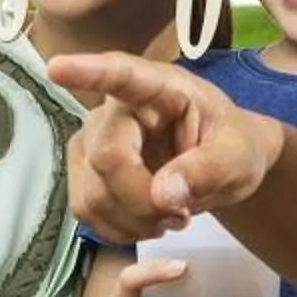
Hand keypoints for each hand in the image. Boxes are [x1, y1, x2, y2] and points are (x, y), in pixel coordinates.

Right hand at [54, 51, 284, 242]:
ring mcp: (92, 141)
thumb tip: (162, 195)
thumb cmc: (234, 146)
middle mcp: (114, 110)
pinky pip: (86, 212)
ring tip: (171, 216)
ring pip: (92, 194)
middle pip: (106, 159)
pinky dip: (121, 229)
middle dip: (144, 201)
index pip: (120, 75)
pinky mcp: (84, 173)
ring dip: (135, 221)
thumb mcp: (239, 156)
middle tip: (183, 213)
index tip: (56, 67)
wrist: (225, 164)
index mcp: (158, 88)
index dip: (87, 73)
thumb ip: (208, 170)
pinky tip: (149, 221)